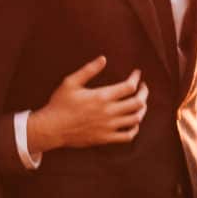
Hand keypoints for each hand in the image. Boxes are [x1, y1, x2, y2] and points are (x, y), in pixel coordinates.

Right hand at [27, 57, 146, 152]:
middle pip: (138, 102)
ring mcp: (109, 127)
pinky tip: (133, 122)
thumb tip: (103, 58)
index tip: (137, 74)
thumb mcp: (71, 82)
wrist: (52, 128)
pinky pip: (128, 135)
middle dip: (144, 92)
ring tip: (140, 103)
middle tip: (143, 87)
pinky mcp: (106, 138)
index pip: (129, 86)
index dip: (136, 78)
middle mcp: (108, 112)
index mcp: (102, 96)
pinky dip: (135, 128)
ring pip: (136, 118)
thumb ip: (89, 70)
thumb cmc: (60, 103)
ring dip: (142, 109)